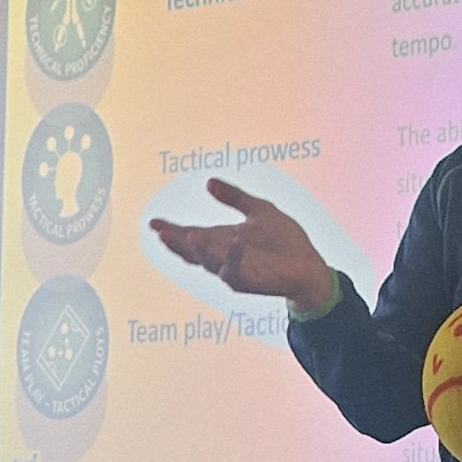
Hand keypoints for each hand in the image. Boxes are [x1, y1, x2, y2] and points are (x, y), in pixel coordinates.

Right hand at [149, 178, 333, 311]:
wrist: (308, 264)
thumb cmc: (284, 241)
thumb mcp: (259, 210)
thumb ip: (234, 197)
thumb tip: (209, 182)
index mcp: (222, 240)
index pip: (191, 235)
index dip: (172, 229)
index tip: (153, 222)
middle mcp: (222, 257)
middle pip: (192, 251)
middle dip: (176, 242)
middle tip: (160, 230)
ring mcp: (233, 270)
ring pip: (209, 262)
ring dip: (198, 249)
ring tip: (188, 234)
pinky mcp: (249, 280)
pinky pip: (236, 269)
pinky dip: (233, 256)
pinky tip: (234, 240)